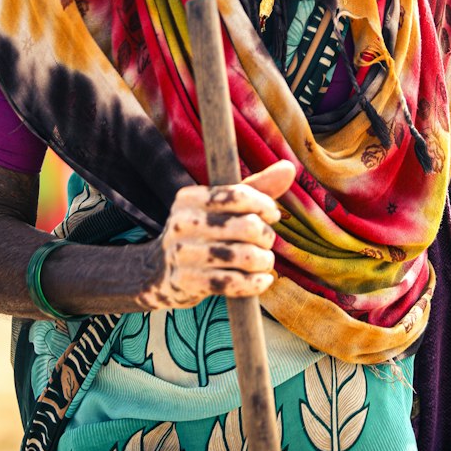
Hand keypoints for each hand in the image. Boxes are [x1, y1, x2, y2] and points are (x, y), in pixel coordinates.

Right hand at [140, 158, 295, 310]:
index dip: (264, 205)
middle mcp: (182, 222)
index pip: (239, 195)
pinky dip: (256, 283)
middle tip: (266, 243)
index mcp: (189, 197)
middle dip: (266, 236)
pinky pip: (234, 283)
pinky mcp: (187, 282)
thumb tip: (289, 167)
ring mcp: (182, 253)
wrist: (161, 272)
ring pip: (244, 256)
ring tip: (265, 262)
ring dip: (264, 261)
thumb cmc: (204, 232)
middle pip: (247, 226)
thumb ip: (256, 187)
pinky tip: (262, 280)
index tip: (273, 215)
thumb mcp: (222, 207)